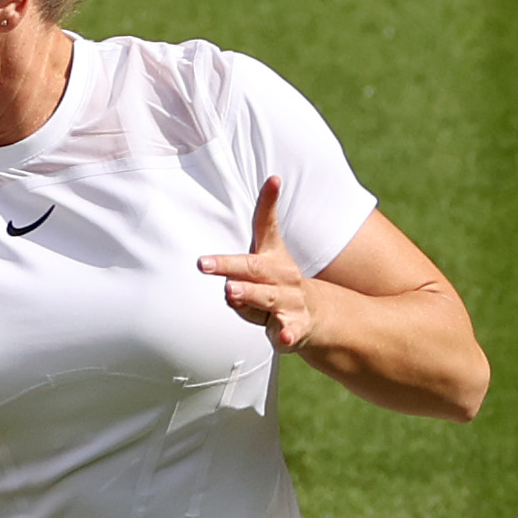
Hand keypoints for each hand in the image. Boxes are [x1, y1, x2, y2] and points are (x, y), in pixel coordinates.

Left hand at [198, 176, 320, 350]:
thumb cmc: (275, 284)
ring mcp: (290, 300)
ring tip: (229, 292)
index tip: (274, 180)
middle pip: (253, 267)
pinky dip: (288, 334)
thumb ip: (247, 250)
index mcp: (272, 256)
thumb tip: (249, 232)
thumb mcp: (263, 261)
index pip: (268, 225)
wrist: (313, 315)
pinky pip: (290, 330)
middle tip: (204, 263)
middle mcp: (282, 275)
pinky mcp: (296, 326)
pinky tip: (285, 337)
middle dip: (228, 265)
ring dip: (248, 295)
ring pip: (265, 297)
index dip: (269, 202)